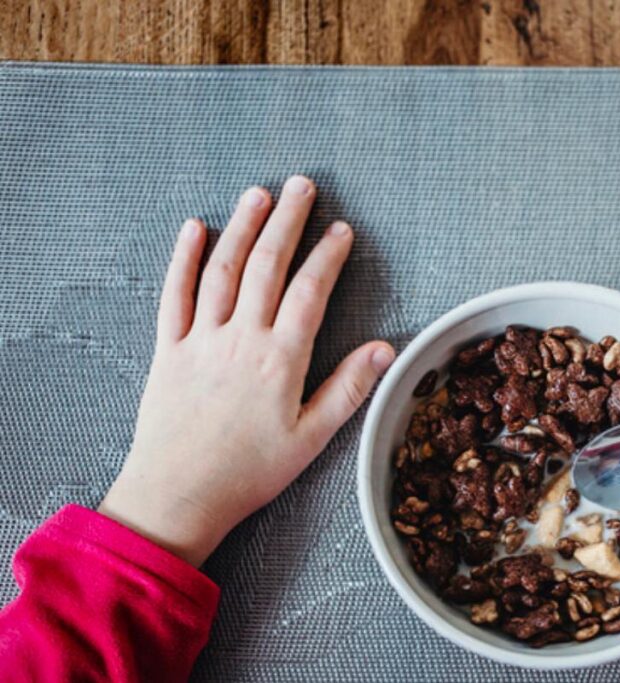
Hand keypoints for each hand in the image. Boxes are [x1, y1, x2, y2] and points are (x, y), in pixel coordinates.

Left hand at [99, 176, 394, 565]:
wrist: (177, 496)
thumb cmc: (249, 472)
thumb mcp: (311, 439)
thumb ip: (348, 389)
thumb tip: (385, 348)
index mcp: (280, 360)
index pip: (309, 292)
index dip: (327, 256)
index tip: (341, 229)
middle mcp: (240, 339)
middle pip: (266, 266)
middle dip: (286, 221)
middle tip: (301, 185)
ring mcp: (200, 340)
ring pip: (222, 270)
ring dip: (242, 227)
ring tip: (258, 194)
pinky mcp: (167, 350)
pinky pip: (173, 295)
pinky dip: (183, 259)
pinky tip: (193, 229)